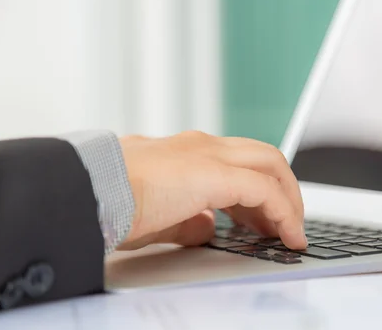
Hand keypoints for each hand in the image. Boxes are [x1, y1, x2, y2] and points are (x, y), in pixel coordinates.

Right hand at [116, 131, 305, 250]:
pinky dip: (284, 212)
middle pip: (263, 157)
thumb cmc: (110, 201)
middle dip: (283, 190)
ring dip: (287, 199)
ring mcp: (210, 154)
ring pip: (271, 165)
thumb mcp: (158, 214)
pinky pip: (265, 189)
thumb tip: (207, 228)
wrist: (88, 192)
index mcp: (188, 152)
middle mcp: (203, 146)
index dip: (260, 191)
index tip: (265, 219)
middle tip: (286, 223)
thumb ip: (187, 220)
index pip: (239, 162)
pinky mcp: (215, 173)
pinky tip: (289, 234)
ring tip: (292, 231)